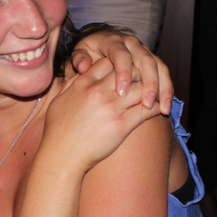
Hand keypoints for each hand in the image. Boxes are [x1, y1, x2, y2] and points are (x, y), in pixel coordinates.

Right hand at [45, 58, 162, 169]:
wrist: (62, 156)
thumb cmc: (57, 131)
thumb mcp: (59, 100)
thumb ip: (72, 84)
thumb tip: (82, 73)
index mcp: (83, 83)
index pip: (108, 61)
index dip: (118, 64)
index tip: (124, 71)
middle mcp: (98, 91)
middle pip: (128, 70)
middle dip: (138, 73)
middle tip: (145, 79)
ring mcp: (111, 108)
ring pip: (141, 87)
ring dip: (149, 89)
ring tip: (154, 93)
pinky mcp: (122, 125)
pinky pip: (146, 110)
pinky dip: (155, 106)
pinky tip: (159, 107)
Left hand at [70, 30, 172, 113]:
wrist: (100, 45)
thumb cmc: (88, 54)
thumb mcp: (79, 53)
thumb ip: (79, 58)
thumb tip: (83, 66)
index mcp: (113, 41)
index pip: (121, 55)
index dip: (123, 73)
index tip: (121, 93)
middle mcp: (132, 44)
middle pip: (146, 60)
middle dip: (149, 82)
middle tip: (147, 103)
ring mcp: (145, 51)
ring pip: (159, 67)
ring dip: (163, 88)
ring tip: (163, 109)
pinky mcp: (153, 61)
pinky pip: (163, 74)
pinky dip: (166, 90)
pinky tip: (165, 108)